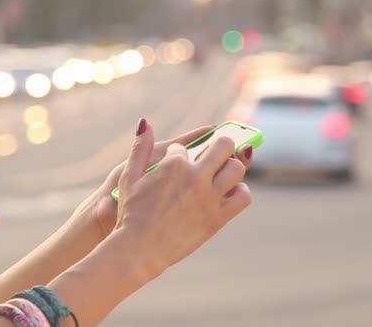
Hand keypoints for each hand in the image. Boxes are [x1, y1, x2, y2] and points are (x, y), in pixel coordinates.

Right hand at [79, 121, 252, 239]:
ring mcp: (209, 197)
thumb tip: (145, 122)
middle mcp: (195, 177)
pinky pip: (243, 196)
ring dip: (232, 166)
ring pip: (237, 168)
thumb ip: (139, 147)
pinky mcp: (217, 218)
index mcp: (174, 164)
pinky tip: (229, 192)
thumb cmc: (131, 213)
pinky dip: (240, 191)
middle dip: (220, 145)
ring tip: (222, 172)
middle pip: (223, 146)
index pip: (186, 147)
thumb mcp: (128, 176)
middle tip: (214, 152)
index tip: (176, 163)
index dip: (180, 154)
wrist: (139, 249)